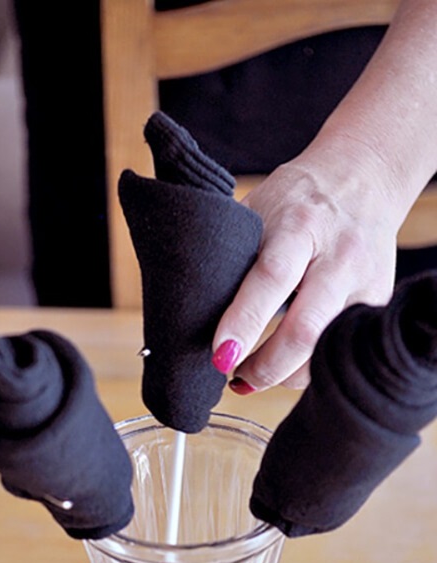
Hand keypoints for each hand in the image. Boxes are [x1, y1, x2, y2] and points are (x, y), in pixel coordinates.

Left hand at [211, 139, 398, 390]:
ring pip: (323, 351)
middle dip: (264, 367)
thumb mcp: (259, 210)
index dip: (244, 322)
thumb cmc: (295, 200)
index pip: (272, 278)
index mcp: (301, 223)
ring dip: (282, 376)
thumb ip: (233, 256)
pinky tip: (283, 367)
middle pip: (305, 329)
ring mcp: (366, 283)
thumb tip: (192, 314)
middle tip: (233, 374)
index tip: (220, 356)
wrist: (364, 178)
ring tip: (251, 375)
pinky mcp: (378, 304)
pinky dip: (304, 368)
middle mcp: (340, 255)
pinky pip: (336, 351)